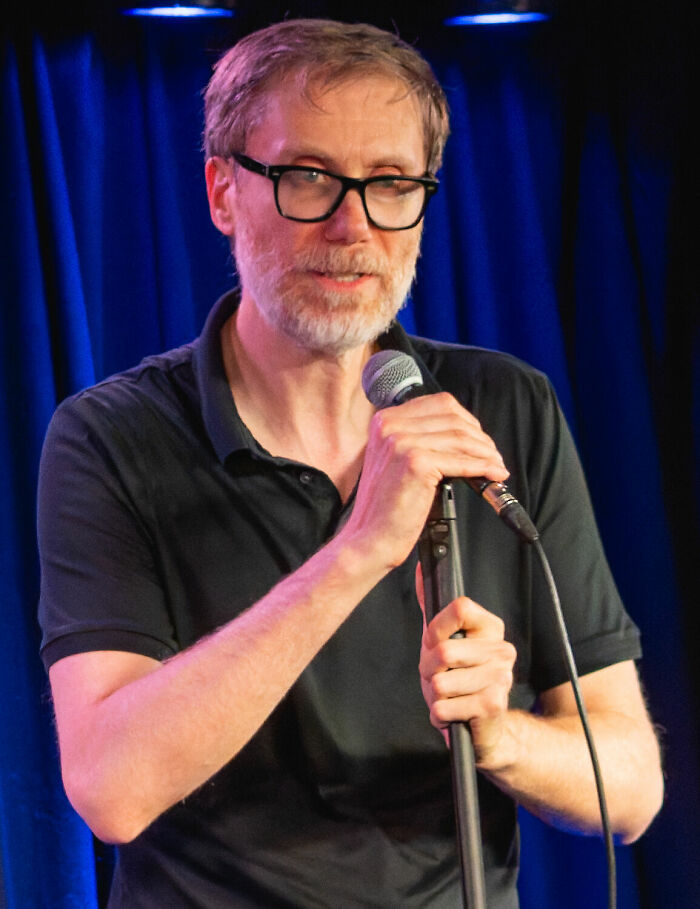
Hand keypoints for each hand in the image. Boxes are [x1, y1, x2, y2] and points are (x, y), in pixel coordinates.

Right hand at [342, 392, 508, 569]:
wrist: (369, 538)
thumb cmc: (384, 507)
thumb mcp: (395, 460)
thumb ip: (419, 439)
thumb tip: (461, 435)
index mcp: (384, 420)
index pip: (439, 403)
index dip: (466, 420)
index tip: (478, 438)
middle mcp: (390, 426)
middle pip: (452, 417)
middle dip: (479, 436)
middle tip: (492, 455)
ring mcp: (401, 442)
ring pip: (460, 438)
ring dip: (486, 453)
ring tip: (496, 467)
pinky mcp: (415, 463)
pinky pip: (460, 461)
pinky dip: (482, 468)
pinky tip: (492, 475)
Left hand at [416, 564, 516, 763]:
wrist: (483, 729)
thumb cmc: (458, 680)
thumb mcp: (441, 641)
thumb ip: (430, 605)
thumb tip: (419, 567)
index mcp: (491, 628)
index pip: (460, 607)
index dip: (437, 629)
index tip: (437, 642)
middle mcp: (502, 649)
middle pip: (443, 650)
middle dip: (429, 670)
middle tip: (441, 677)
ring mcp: (501, 677)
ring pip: (440, 682)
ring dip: (435, 695)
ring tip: (450, 697)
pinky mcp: (493, 705)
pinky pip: (443, 707)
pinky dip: (440, 715)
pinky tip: (455, 714)